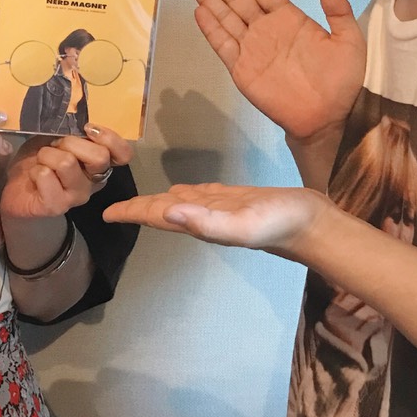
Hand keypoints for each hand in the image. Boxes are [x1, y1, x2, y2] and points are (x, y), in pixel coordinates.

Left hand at [1, 123, 134, 220]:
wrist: (16, 188)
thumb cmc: (40, 160)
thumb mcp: (57, 137)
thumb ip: (73, 131)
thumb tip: (78, 119)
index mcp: (99, 163)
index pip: (123, 154)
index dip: (110, 138)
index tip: (87, 129)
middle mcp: (94, 181)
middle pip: (99, 156)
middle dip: (69, 142)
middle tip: (54, 147)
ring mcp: (77, 196)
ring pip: (67, 162)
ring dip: (46, 155)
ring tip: (41, 162)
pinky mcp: (57, 206)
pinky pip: (45, 175)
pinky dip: (34, 170)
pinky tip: (33, 177)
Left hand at [103, 182, 331, 256]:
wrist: (310, 223)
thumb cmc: (277, 223)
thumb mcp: (241, 224)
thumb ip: (206, 221)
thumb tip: (169, 212)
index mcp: (200, 222)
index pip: (157, 216)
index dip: (131, 213)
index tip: (106, 213)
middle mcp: (205, 216)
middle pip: (164, 210)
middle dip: (139, 208)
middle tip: (114, 206)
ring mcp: (220, 208)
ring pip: (180, 204)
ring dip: (158, 202)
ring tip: (139, 200)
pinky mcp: (235, 200)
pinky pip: (202, 196)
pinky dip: (185, 194)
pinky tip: (180, 192)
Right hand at [187, 0, 364, 141]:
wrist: (326, 118)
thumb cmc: (341, 81)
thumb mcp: (349, 41)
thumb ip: (339, 12)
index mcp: (289, 19)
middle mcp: (266, 29)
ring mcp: (252, 48)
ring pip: (225, 16)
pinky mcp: (242, 69)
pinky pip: (223, 44)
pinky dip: (210, 27)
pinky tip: (199, 10)